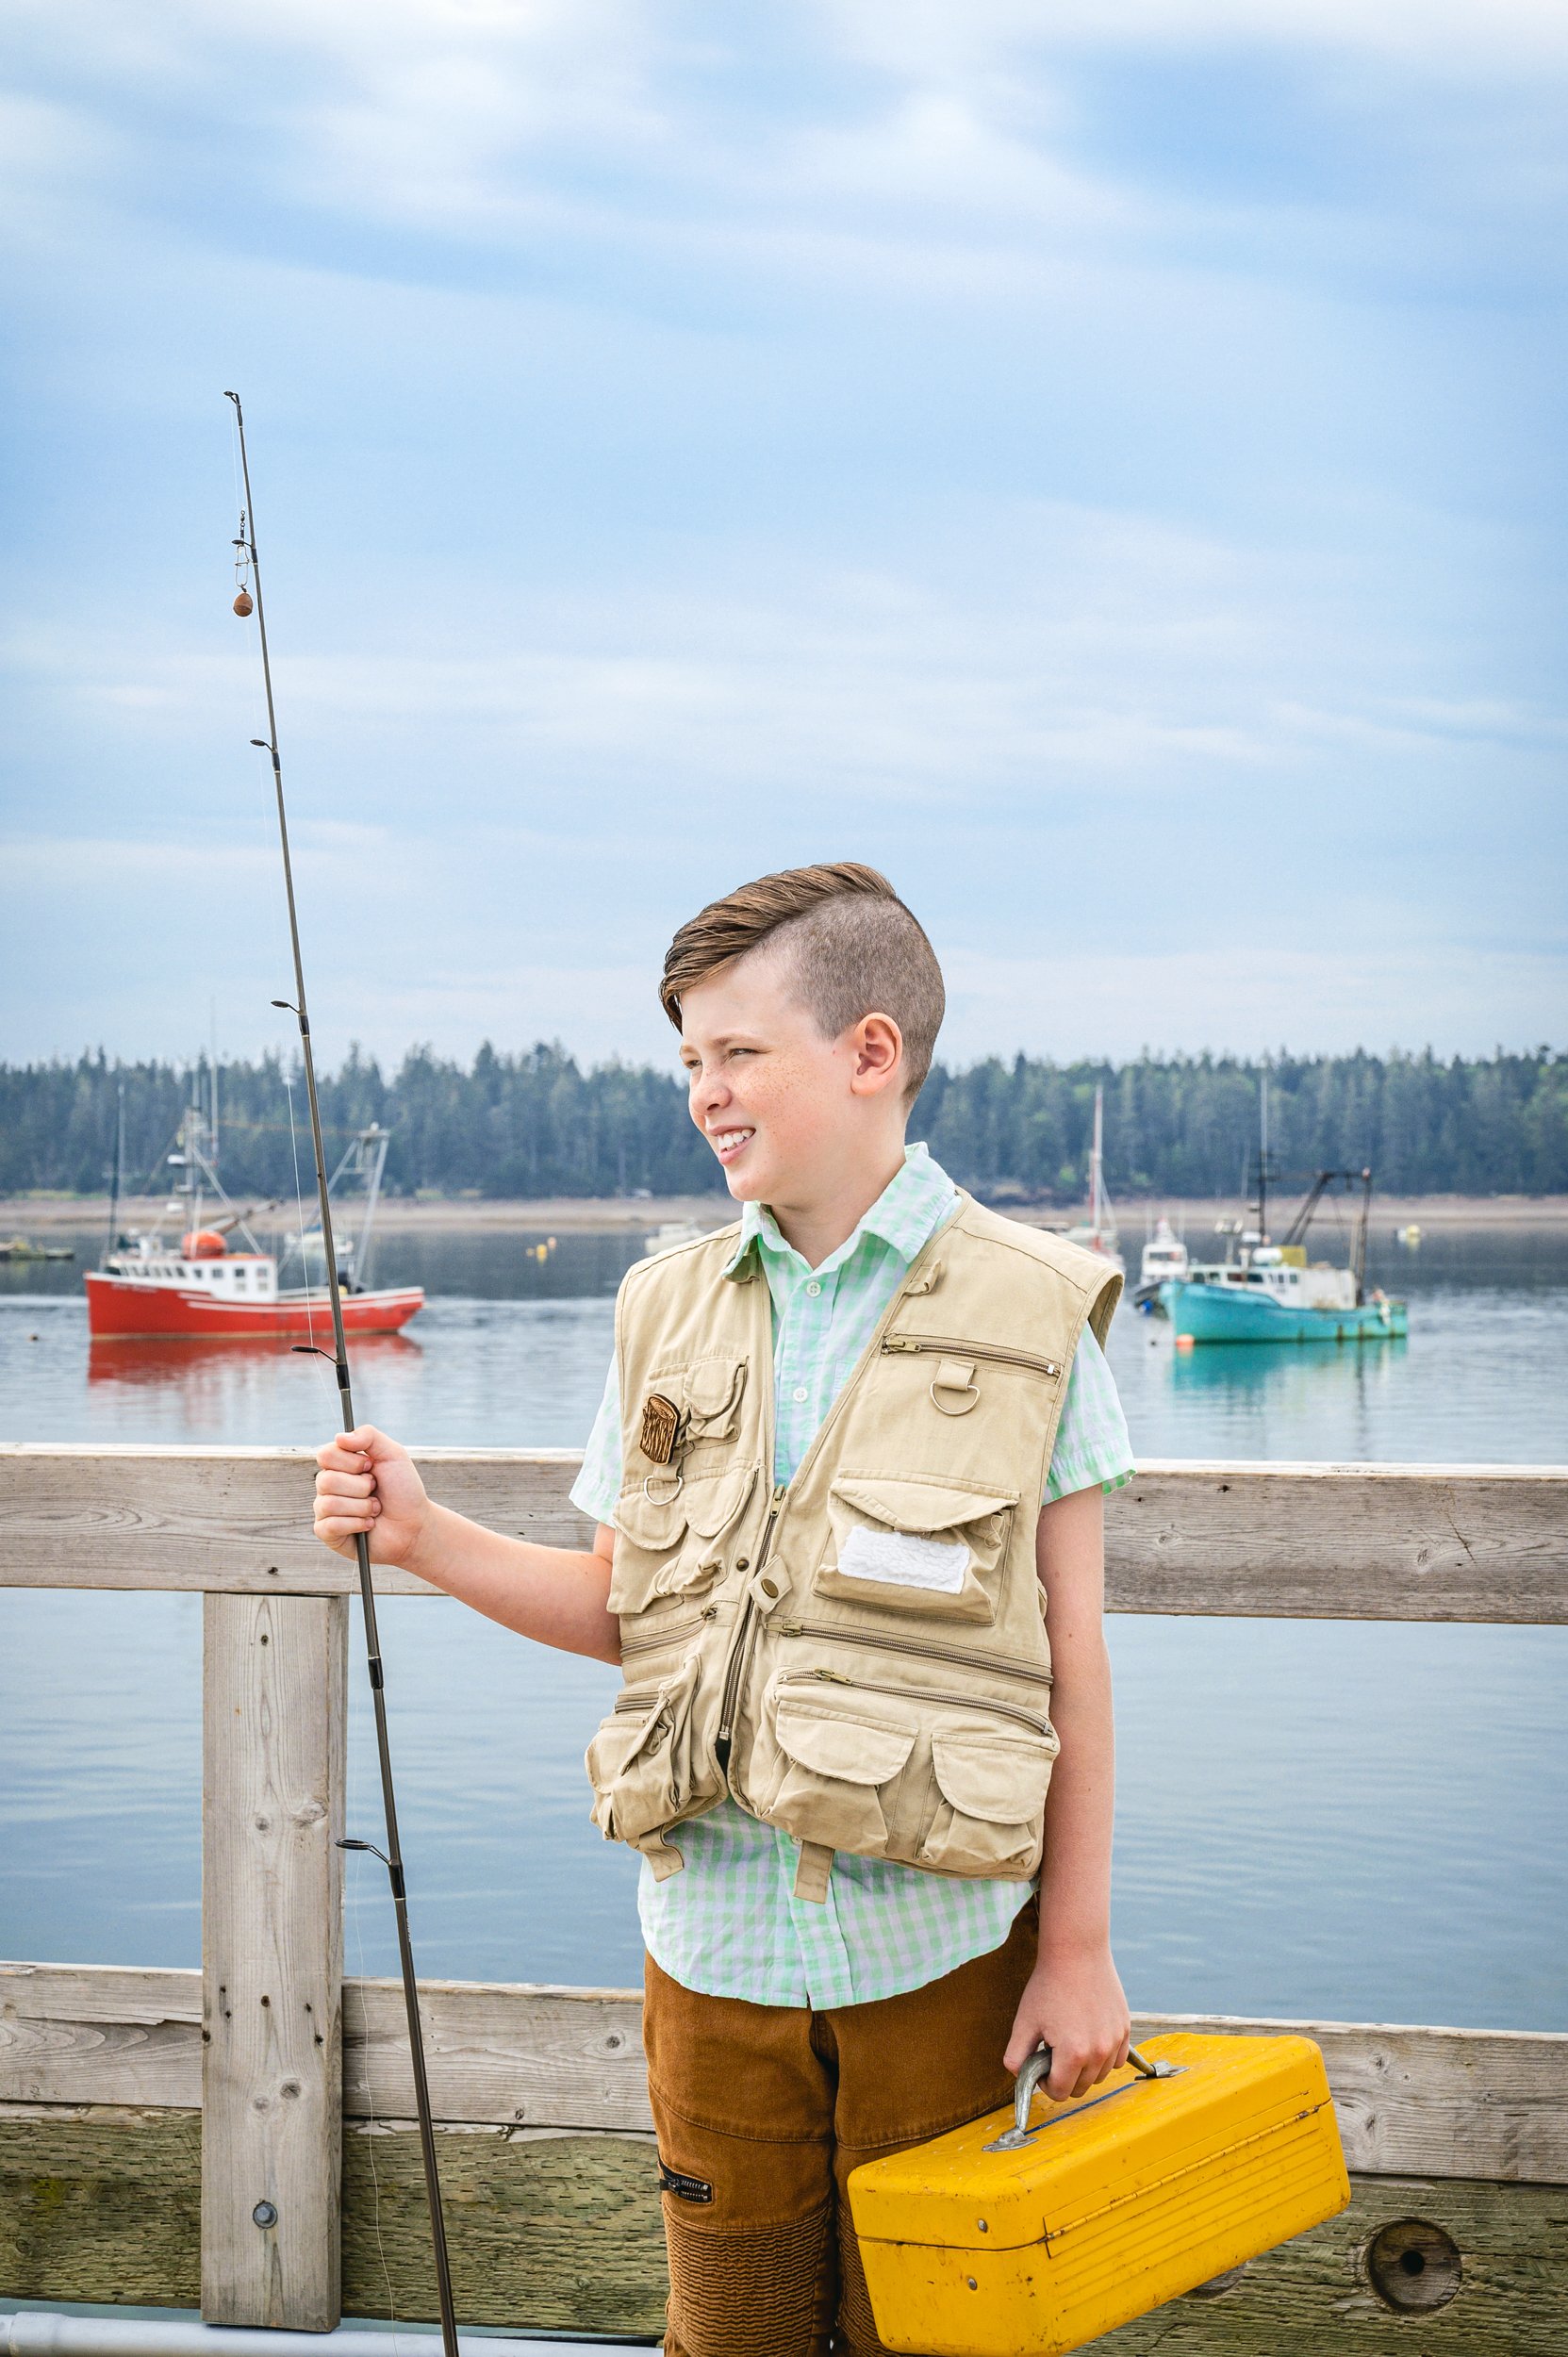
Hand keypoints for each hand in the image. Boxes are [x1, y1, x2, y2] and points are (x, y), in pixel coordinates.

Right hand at [313, 1425, 429, 1566]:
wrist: (414, 1524)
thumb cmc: (403, 1489)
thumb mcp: (393, 1454)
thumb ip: (369, 1436)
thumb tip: (339, 1437)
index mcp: (340, 1464)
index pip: (325, 1455)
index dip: (350, 1462)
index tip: (370, 1466)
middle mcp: (328, 1485)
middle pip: (326, 1480)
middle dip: (360, 1487)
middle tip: (375, 1490)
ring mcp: (325, 1510)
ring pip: (329, 1504)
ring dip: (362, 1507)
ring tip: (375, 1509)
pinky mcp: (327, 1533)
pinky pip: (330, 1526)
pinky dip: (356, 1524)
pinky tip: (368, 1524)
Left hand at [1004, 1941, 1130, 2099]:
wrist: (1076, 1952)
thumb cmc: (1049, 1985)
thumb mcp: (1024, 2021)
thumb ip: (1015, 2056)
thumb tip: (1018, 2076)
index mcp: (1073, 2053)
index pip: (1060, 2092)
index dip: (1045, 2084)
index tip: (1040, 2065)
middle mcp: (1099, 2051)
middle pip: (1081, 2088)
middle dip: (1064, 2077)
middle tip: (1052, 2052)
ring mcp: (1115, 2040)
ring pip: (1099, 2076)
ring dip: (1084, 2069)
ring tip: (1069, 2042)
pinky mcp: (1125, 2028)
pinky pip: (1116, 2060)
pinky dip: (1103, 2058)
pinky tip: (1088, 2038)